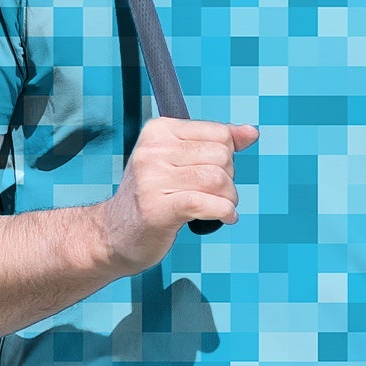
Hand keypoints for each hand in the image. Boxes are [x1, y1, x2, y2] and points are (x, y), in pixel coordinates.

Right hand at [93, 116, 258, 270]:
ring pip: (218, 180)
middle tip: (214, 195)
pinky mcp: (157, 208)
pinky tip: (225, 218)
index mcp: (159, 131)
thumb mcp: (180, 161)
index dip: (228, 157)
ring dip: (229, 199)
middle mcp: (152, 150)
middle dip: (229, 179)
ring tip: (220, 208)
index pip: (220, 134)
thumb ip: (216, 144)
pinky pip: (207, 204)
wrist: (113, 234)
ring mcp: (152, 179)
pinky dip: (224, 212)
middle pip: (222, 156)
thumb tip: (251, 133)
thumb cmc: (151, 197)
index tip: (212, 173)